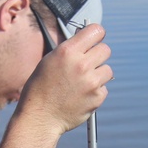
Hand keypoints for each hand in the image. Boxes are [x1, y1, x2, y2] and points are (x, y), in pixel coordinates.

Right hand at [14, 23, 111, 137]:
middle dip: (98, 55)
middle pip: (105, 50)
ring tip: (82, 82)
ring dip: (98, 74)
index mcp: (67, 51)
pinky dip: (95, 91)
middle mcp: (81, 64)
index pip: (96, 31)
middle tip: (88, 64)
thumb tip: (85, 42)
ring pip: (107, 70)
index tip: (95, 40)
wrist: (40, 117)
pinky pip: (104, 88)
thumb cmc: (41, 88)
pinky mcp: (97, 97)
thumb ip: (69, 50)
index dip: (96, 35)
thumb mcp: (49, 61)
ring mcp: (91, 82)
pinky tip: (81, 95)